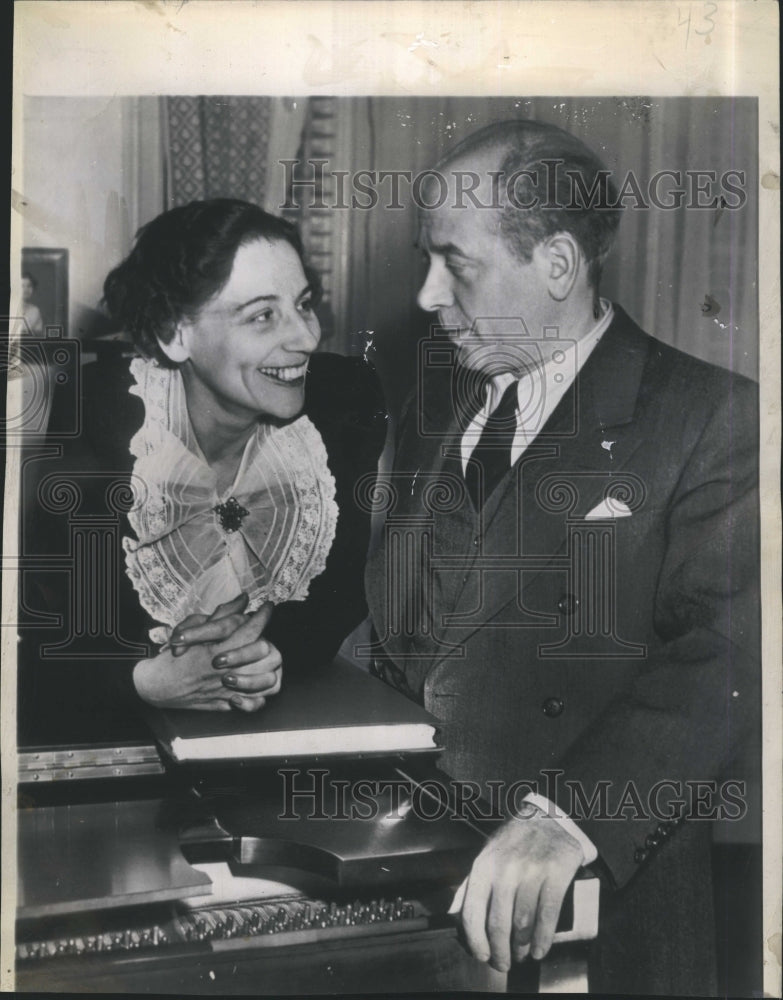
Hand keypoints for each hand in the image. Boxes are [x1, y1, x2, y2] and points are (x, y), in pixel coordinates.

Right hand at [133, 594, 281, 710]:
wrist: (156, 686)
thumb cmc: (174, 657)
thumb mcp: (194, 629)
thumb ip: (222, 614)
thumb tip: (243, 599)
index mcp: (218, 650)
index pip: (252, 628)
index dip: (263, 614)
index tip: (266, 607)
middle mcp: (227, 670)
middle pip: (266, 652)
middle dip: (268, 638)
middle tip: (263, 634)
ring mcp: (230, 690)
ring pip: (268, 679)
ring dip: (269, 665)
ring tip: (264, 657)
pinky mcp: (227, 704)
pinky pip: (257, 702)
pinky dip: (261, 693)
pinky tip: (257, 682)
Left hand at [458, 803, 582, 971]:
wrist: (547, 818)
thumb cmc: (514, 842)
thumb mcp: (486, 857)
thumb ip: (470, 886)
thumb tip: (456, 917)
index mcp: (483, 866)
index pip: (473, 912)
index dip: (476, 941)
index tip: (482, 955)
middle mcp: (505, 869)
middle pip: (499, 924)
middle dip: (500, 951)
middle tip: (504, 962)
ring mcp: (531, 871)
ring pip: (523, 923)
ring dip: (521, 948)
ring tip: (522, 954)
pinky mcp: (556, 874)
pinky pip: (548, 915)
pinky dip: (543, 939)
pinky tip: (539, 949)